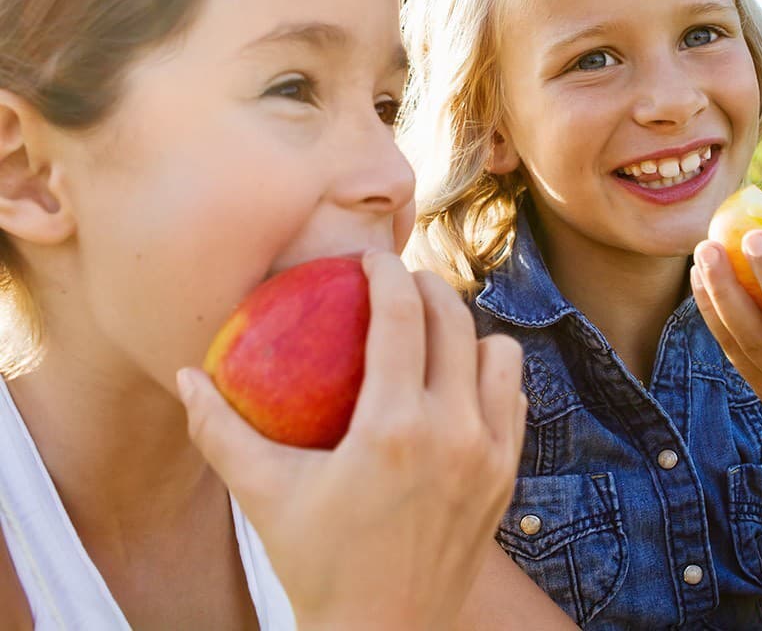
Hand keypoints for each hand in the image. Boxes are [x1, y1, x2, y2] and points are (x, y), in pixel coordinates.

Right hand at [178, 250, 525, 630]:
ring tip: (433, 336)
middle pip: (456, 320)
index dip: (388, 273)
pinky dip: (490, 377)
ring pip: (500, 353)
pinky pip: (514, 398)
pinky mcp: (508, 475)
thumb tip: (183, 376)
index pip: (402, 316)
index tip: (372, 260)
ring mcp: (491, 454)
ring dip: (469, 331)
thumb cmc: (319, 564)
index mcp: (395, 428)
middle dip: (429, 287)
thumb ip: (220, 430)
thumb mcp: (264, 495)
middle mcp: (455, 432)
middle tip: (401, 284)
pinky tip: (457, 386)